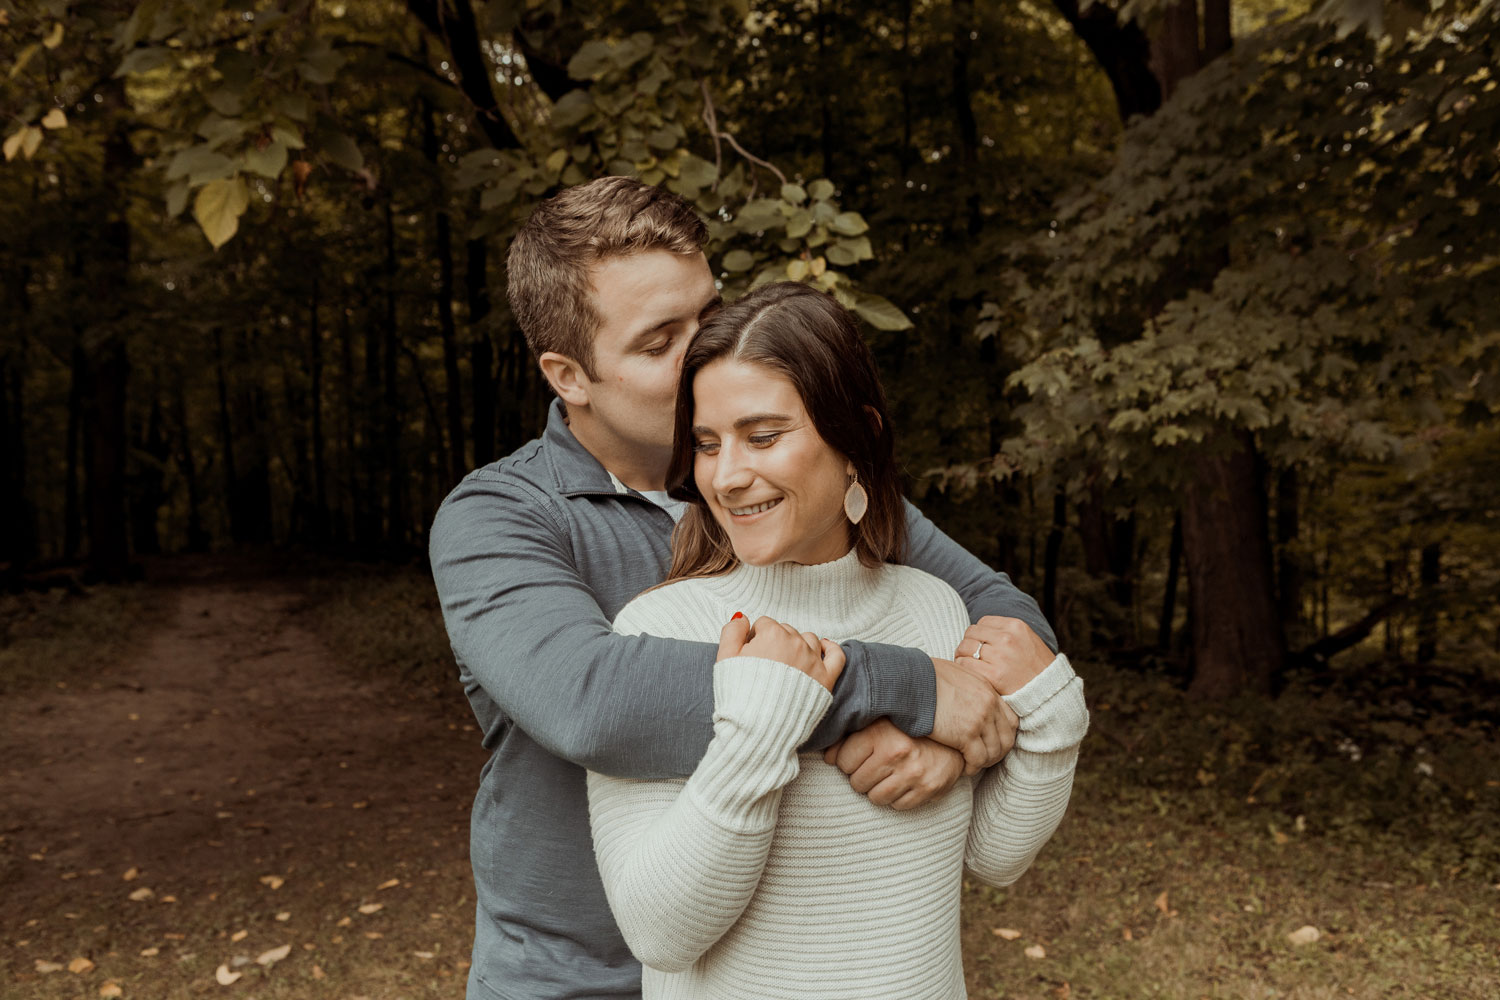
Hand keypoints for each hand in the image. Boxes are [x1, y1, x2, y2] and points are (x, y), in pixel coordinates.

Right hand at [717, 615, 844, 692]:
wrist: (756, 729)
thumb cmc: (739, 697)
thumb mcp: (724, 659)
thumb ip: (732, 632)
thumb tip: (742, 618)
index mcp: (772, 635)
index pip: (764, 625)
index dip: (755, 638)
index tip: (751, 654)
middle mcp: (796, 643)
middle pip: (786, 631)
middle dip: (776, 642)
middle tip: (767, 664)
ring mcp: (813, 661)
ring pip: (809, 639)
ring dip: (799, 645)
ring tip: (787, 662)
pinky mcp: (826, 679)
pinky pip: (836, 655)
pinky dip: (831, 649)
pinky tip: (823, 648)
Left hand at [823, 718, 965, 810]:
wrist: (953, 736)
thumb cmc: (908, 728)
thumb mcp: (878, 721)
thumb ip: (849, 735)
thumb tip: (826, 756)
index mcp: (881, 732)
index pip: (843, 761)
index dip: (847, 760)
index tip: (858, 755)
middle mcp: (897, 752)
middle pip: (857, 782)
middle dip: (861, 775)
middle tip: (874, 765)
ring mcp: (914, 774)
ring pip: (875, 798)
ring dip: (877, 788)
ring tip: (887, 774)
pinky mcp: (928, 790)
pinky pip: (897, 806)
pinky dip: (897, 797)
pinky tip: (903, 781)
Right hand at [930, 657, 1018, 774]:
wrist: (910, 683)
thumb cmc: (923, 677)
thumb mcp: (954, 675)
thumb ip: (967, 689)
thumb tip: (962, 698)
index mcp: (987, 689)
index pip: (1010, 719)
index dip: (1003, 735)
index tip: (992, 742)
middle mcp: (989, 704)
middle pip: (1006, 737)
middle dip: (997, 752)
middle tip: (984, 759)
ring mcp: (980, 720)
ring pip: (994, 751)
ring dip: (984, 761)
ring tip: (972, 765)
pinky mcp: (966, 735)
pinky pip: (978, 759)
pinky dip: (972, 767)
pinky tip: (964, 768)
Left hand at [955, 616, 1055, 694]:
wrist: (1049, 692)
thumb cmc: (1036, 667)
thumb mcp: (1027, 639)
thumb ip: (1006, 632)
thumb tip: (979, 631)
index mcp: (1016, 626)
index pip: (983, 622)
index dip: (980, 633)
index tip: (982, 645)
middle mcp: (1007, 638)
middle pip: (971, 633)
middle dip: (969, 643)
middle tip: (972, 655)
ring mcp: (999, 656)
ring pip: (965, 647)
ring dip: (963, 655)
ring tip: (969, 663)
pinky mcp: (993, 675)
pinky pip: (965, 664)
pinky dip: (962, 667)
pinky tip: (970, 673)